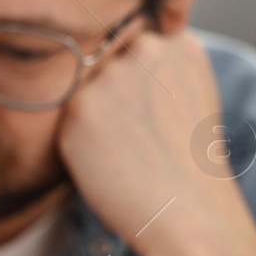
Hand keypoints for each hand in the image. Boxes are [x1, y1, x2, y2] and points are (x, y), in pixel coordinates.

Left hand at [58, 28, 241, 255]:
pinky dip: (79, 148)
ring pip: (81, 96)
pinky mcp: (79, 106)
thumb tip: (106, 62)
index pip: (131, 47)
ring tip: (127, 152)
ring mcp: (110, 74)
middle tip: (135, 139)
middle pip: (101, 67)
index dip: (134, 87)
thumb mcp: (184, 97)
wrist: (188, 211)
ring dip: (92, 123)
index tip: (147, 116)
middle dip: (109, 100)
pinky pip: (66, 125)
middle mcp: (144, 48)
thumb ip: (151, 70)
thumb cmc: (185, 165)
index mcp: (177, 43)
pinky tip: (111, 163)